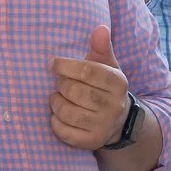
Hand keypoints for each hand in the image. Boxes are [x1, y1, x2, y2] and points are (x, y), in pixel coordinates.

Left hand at [50, 26, 132, 150]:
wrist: (118, 122)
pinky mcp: (92, 141)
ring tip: (58, 99)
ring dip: (56, 103)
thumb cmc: (104, 88)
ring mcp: (104, 126)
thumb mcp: (107, 66)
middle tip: (60, 84)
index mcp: (118, 83)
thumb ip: (101, 47)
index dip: (65, 66)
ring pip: (67, 112)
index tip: (53, 64)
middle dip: (61, 85)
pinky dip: (56, 123)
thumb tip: (100, 28)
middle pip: (75, 91)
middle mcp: (114, 105)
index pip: (88, 71)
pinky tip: (60, 116)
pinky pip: (64, 132)